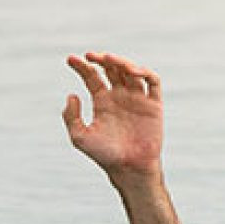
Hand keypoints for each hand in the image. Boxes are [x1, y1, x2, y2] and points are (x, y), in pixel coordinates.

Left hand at [62, 52, 163, 183]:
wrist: (129, 168)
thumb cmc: (104, 155)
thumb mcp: (80, 137)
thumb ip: (71, 117)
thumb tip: (71, 95)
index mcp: (102, 102)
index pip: (92, 77)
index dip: (82, 67)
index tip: (70, 59)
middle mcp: (120, 97)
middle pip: (111, 69)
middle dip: (101, 59)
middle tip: (90, 56)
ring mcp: (137, 98)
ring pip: (131, 71)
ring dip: (120, 62)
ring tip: (109, 59)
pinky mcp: (153, 104)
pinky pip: (153, 82)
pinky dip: (144, 72)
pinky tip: (132, 70)